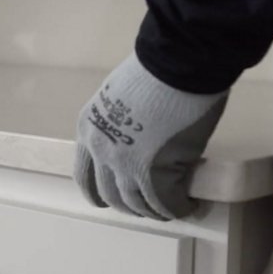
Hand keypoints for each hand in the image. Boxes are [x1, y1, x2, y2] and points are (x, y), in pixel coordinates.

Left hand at [74, 54, 227, 219]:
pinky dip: (177, 208)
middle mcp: (100, 151)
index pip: (84, 176)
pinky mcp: (155, 173)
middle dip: (129, 207)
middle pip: (110, 196)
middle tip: (147, 207)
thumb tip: (141, 146)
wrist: (177, 62)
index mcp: (89, 130)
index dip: (98, 194)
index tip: (109, 202)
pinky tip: (188, 205)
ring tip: (170, 208)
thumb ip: (122, 127)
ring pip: (137, 203)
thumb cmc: (156, 72)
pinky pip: (166, 202)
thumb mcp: (121, 100)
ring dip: (154, 211)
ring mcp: (125, 164)